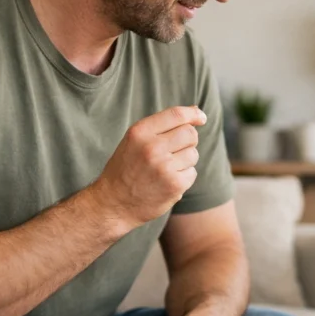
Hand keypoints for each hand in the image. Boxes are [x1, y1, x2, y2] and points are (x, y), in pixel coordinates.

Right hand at [90, 106, 205, 228]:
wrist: (113, 203)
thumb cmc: (126, 168)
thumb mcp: (135, 141)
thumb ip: (161, 126)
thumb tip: (196, 111)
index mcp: (140, 132)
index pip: (176, 114)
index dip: (194, 114)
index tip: (201, 117)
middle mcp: (152, 147)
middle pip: (190, 133)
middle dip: (189, 140)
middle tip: (176, 151)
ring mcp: (164, 167)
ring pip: (193, 154)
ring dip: (185, 161)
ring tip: (165, 169)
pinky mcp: (174, 185)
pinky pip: (192, 173)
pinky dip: (183, 178)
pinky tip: (167, 182)